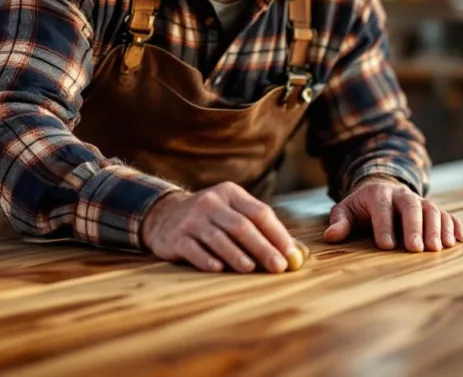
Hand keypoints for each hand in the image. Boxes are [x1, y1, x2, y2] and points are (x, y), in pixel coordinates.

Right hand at [140, 182, 297, 272]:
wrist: (163, 216)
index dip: (278, 234)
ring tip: (251, 269)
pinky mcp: (176, 237)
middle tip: (278, 267)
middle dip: (263, 247)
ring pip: (218, 238)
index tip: (292, 255)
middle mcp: (211, 203)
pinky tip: (219, 269)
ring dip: (236, 254)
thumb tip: (298, 254)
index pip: (259, 212)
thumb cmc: (211, 219)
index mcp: (230, 194)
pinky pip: (194, 249)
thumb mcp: (233, 213)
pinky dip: (206, 259)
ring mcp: (192, 219)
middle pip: (241, 226)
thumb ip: (262, 230)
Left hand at [323, 177, 462, 251]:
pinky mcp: (433, 209)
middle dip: (415, 227)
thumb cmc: (362, 207)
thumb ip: (340, 222)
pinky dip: (454, 226)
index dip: (384, 226)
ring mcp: (420, 201)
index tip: (387, 246)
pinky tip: (457, 241)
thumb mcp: (346, 211)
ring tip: (438, 248)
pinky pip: (448, 214)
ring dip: (437, 228)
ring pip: (432, 209)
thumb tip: (331, 236)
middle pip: (411, 207)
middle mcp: (402, 195)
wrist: (382, 190)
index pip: (382, 208)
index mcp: (378, 194)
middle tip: (417, 249)